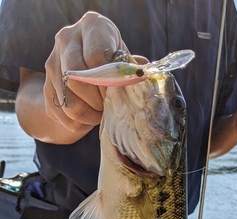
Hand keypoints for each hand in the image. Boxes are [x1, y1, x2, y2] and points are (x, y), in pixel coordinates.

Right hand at [44, 11, 127, 135]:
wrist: (85, 70)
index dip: (108, 82)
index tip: (116, 93)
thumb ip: (130, 67)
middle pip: (76, 79)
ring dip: (88, 115)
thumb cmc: (111, 62)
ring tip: (100, 114)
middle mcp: (67, 39)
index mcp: (92, 26)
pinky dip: (78, 123)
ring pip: (68, 101)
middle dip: (96, 101)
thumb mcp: (123, 60)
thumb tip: (138, 76)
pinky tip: (88, 118)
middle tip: (107, 106)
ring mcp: (52, 62)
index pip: (96, 57)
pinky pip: (61, 113)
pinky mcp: (45, 86)